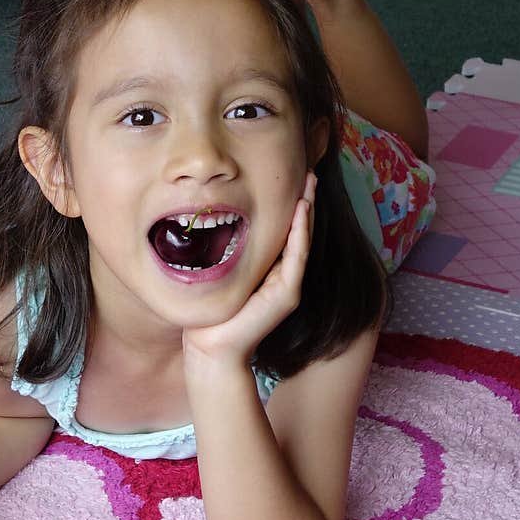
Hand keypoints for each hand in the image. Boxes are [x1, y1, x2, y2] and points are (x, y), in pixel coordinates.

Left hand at [182, 171, 316, 367]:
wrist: (211, 349)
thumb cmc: (210, 314)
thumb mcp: (218, 274)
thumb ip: (224, 252)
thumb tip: (208, 221)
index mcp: (268, 270)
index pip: (284, 231)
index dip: (289, 205)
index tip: (289, 177)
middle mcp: (282, 275)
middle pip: (298, 230)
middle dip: (304, 200)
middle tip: (308, 171)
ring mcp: (288, 285)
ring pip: (302, 240)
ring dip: (307, 210)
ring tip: (310, 183)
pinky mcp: (287, 294)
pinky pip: (296, 257)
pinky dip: (299, 233)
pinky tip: (300, 211)